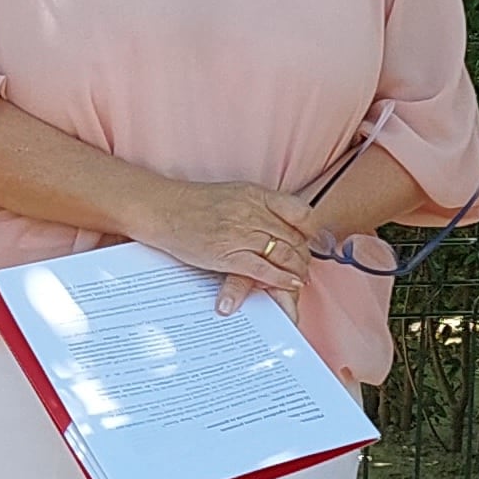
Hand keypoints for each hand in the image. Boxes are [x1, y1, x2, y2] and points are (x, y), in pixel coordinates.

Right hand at [132, 178, 320, 311]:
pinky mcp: (229, 255)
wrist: (164, 209)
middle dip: (304, 256)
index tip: (314, 242)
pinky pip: (264, 269)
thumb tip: (280, 222)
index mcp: (256, 194)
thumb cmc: (195, 204)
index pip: (300, 212)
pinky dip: (280, 279)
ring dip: (296, 270)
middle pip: (293, 237)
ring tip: (299, 279)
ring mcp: (241, 233)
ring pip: (283, 254)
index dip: (312, 231)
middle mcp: (252, 212)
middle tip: (306, 267)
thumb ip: (259, 206)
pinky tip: (289, 284)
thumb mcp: (234, 194)